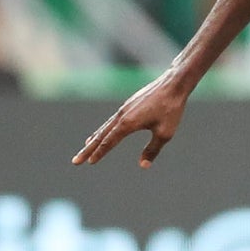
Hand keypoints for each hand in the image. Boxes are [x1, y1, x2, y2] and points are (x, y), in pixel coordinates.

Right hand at [72, 72, 192, 168]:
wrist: (174, 84)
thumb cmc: (171, 109)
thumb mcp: (165, 133)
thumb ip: (152, 149)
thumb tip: (143, 165)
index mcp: (127, 123)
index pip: (109, 142)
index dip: (99, 154)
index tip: (89, 163)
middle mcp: (121, 115)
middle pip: (101, 136)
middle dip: (88, 150)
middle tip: (75, 161)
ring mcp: (124, 109)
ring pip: (105, 127)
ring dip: (95, 139)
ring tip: (86, 147)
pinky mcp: (129, 104)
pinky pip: (112, 120)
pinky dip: (105, 128)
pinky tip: (105, 131)